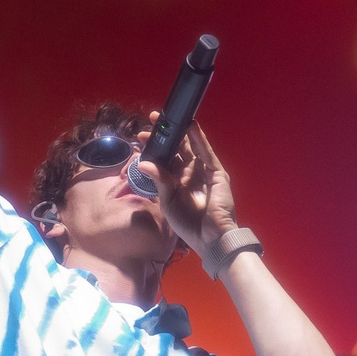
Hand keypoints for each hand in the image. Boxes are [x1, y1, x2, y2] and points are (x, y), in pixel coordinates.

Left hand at [136, 117, 237, 263]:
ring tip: (167, 118)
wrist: (211, 237)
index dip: (154, 148)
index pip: (163, 160)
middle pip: (176, 150)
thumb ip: (159, 180)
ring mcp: (203, 171)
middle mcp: (189, 174)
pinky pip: (205, 151)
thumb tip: (142, 163)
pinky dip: (198, 137)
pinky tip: (190, 124)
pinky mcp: (216, 172)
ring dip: (179, 132)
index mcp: (176, 182)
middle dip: (165, 136)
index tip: (140, 138)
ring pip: (190, 147)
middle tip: (152, 121)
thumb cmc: (188, 223)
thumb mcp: (168, 201)